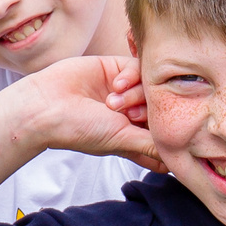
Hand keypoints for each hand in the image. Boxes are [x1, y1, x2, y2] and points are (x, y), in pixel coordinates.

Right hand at [19, 55, 160, 169]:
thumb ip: (152, 145)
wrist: (47, 107)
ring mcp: (124, 91)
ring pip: (151, 85)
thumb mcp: (123, 141)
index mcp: (132, 135)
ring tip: (114, 103)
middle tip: (130, 115)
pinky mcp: (115, 68)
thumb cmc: (80, 130)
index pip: (162, 133)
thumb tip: (178, 158)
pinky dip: (131, 76)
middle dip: (150, 110)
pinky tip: (114, 85)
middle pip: (161, 105)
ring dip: (136, 93)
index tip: (169, 132)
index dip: (168, 130)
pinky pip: (138, 66)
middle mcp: (130, 113)